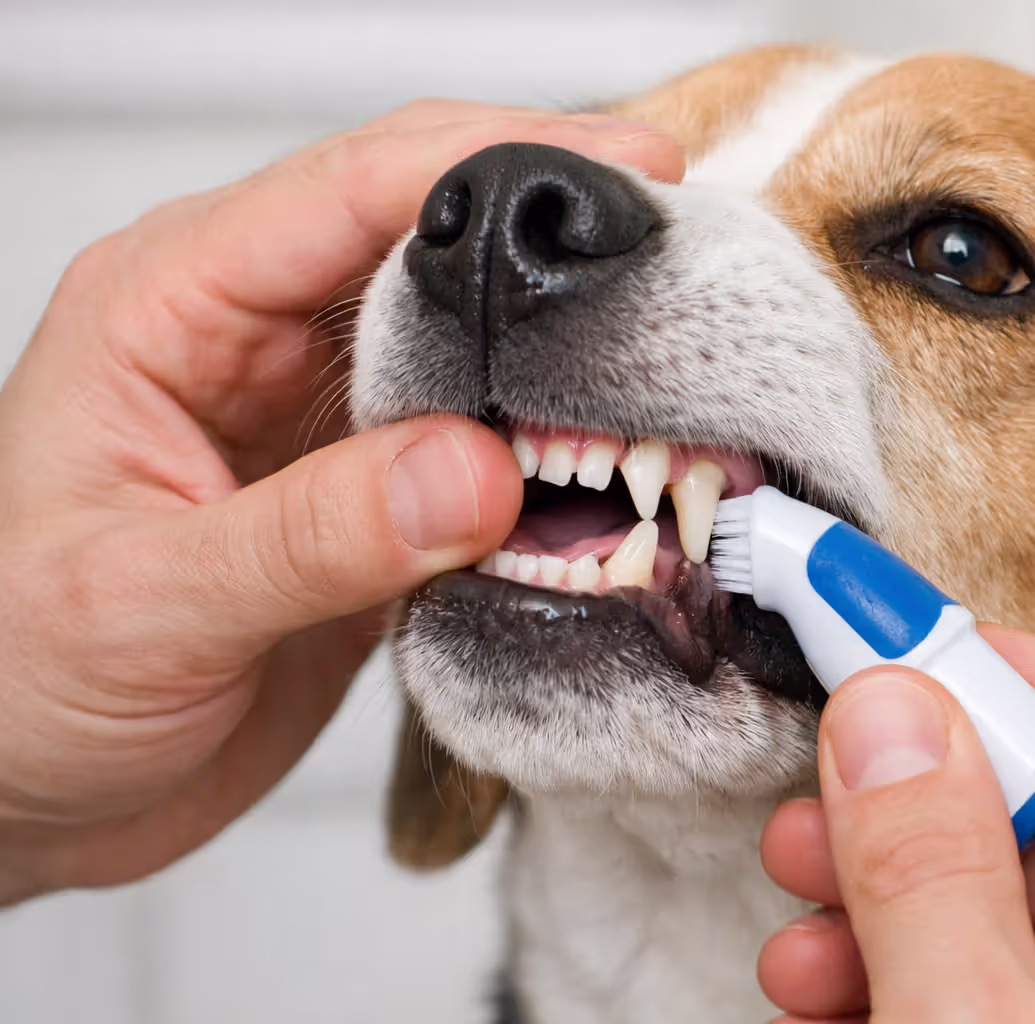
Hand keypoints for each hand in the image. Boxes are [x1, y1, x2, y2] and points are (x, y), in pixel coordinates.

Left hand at [0, 105, 682, 903]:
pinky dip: (550, 451)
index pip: (351, 190)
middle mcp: (252, 337)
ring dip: (562, 352)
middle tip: (678, 262)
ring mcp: (320, 415)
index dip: (494, 165)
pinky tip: (608, 464)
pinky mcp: (368, 492)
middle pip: (430, 237)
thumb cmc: (13, 680)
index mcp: (169, 305)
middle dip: (553, 239)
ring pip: (470, 340)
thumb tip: (476, 473)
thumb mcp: (145, 605)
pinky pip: (480, 442)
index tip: (623, 172)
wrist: (24, 791)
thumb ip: (313, 536)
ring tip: (670, 360)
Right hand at [757, 625, 1034, 1021]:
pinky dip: (901, 990)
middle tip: (835, 782)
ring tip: (795, 906)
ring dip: (893, 909)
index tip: (946, 658)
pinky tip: (817, 991)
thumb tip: (889, 709)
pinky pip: (992, 1020)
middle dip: (940, 813)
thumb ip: (937, 875)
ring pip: (1021, 948)